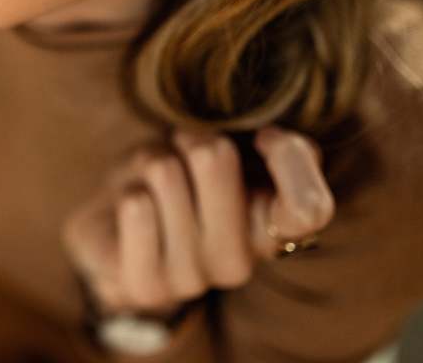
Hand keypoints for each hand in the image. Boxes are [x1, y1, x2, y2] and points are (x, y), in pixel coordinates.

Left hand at [62, 126, 334, 317]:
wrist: (114, 232)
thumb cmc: (179, 183)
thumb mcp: (227, 152)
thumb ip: (273, 146)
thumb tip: (273, 139)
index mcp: (270, 231)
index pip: (309, 208)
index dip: (288, 158)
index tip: (263, 137)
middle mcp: (238, 263)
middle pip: (214, 158)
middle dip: (190, 140)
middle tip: (180, 155)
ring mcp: (191, 279)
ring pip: (165, 171)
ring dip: (149, 161)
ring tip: (149, 185)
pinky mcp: (145, 285)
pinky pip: (136, 205)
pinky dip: (126, 187)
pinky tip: (129, 207)